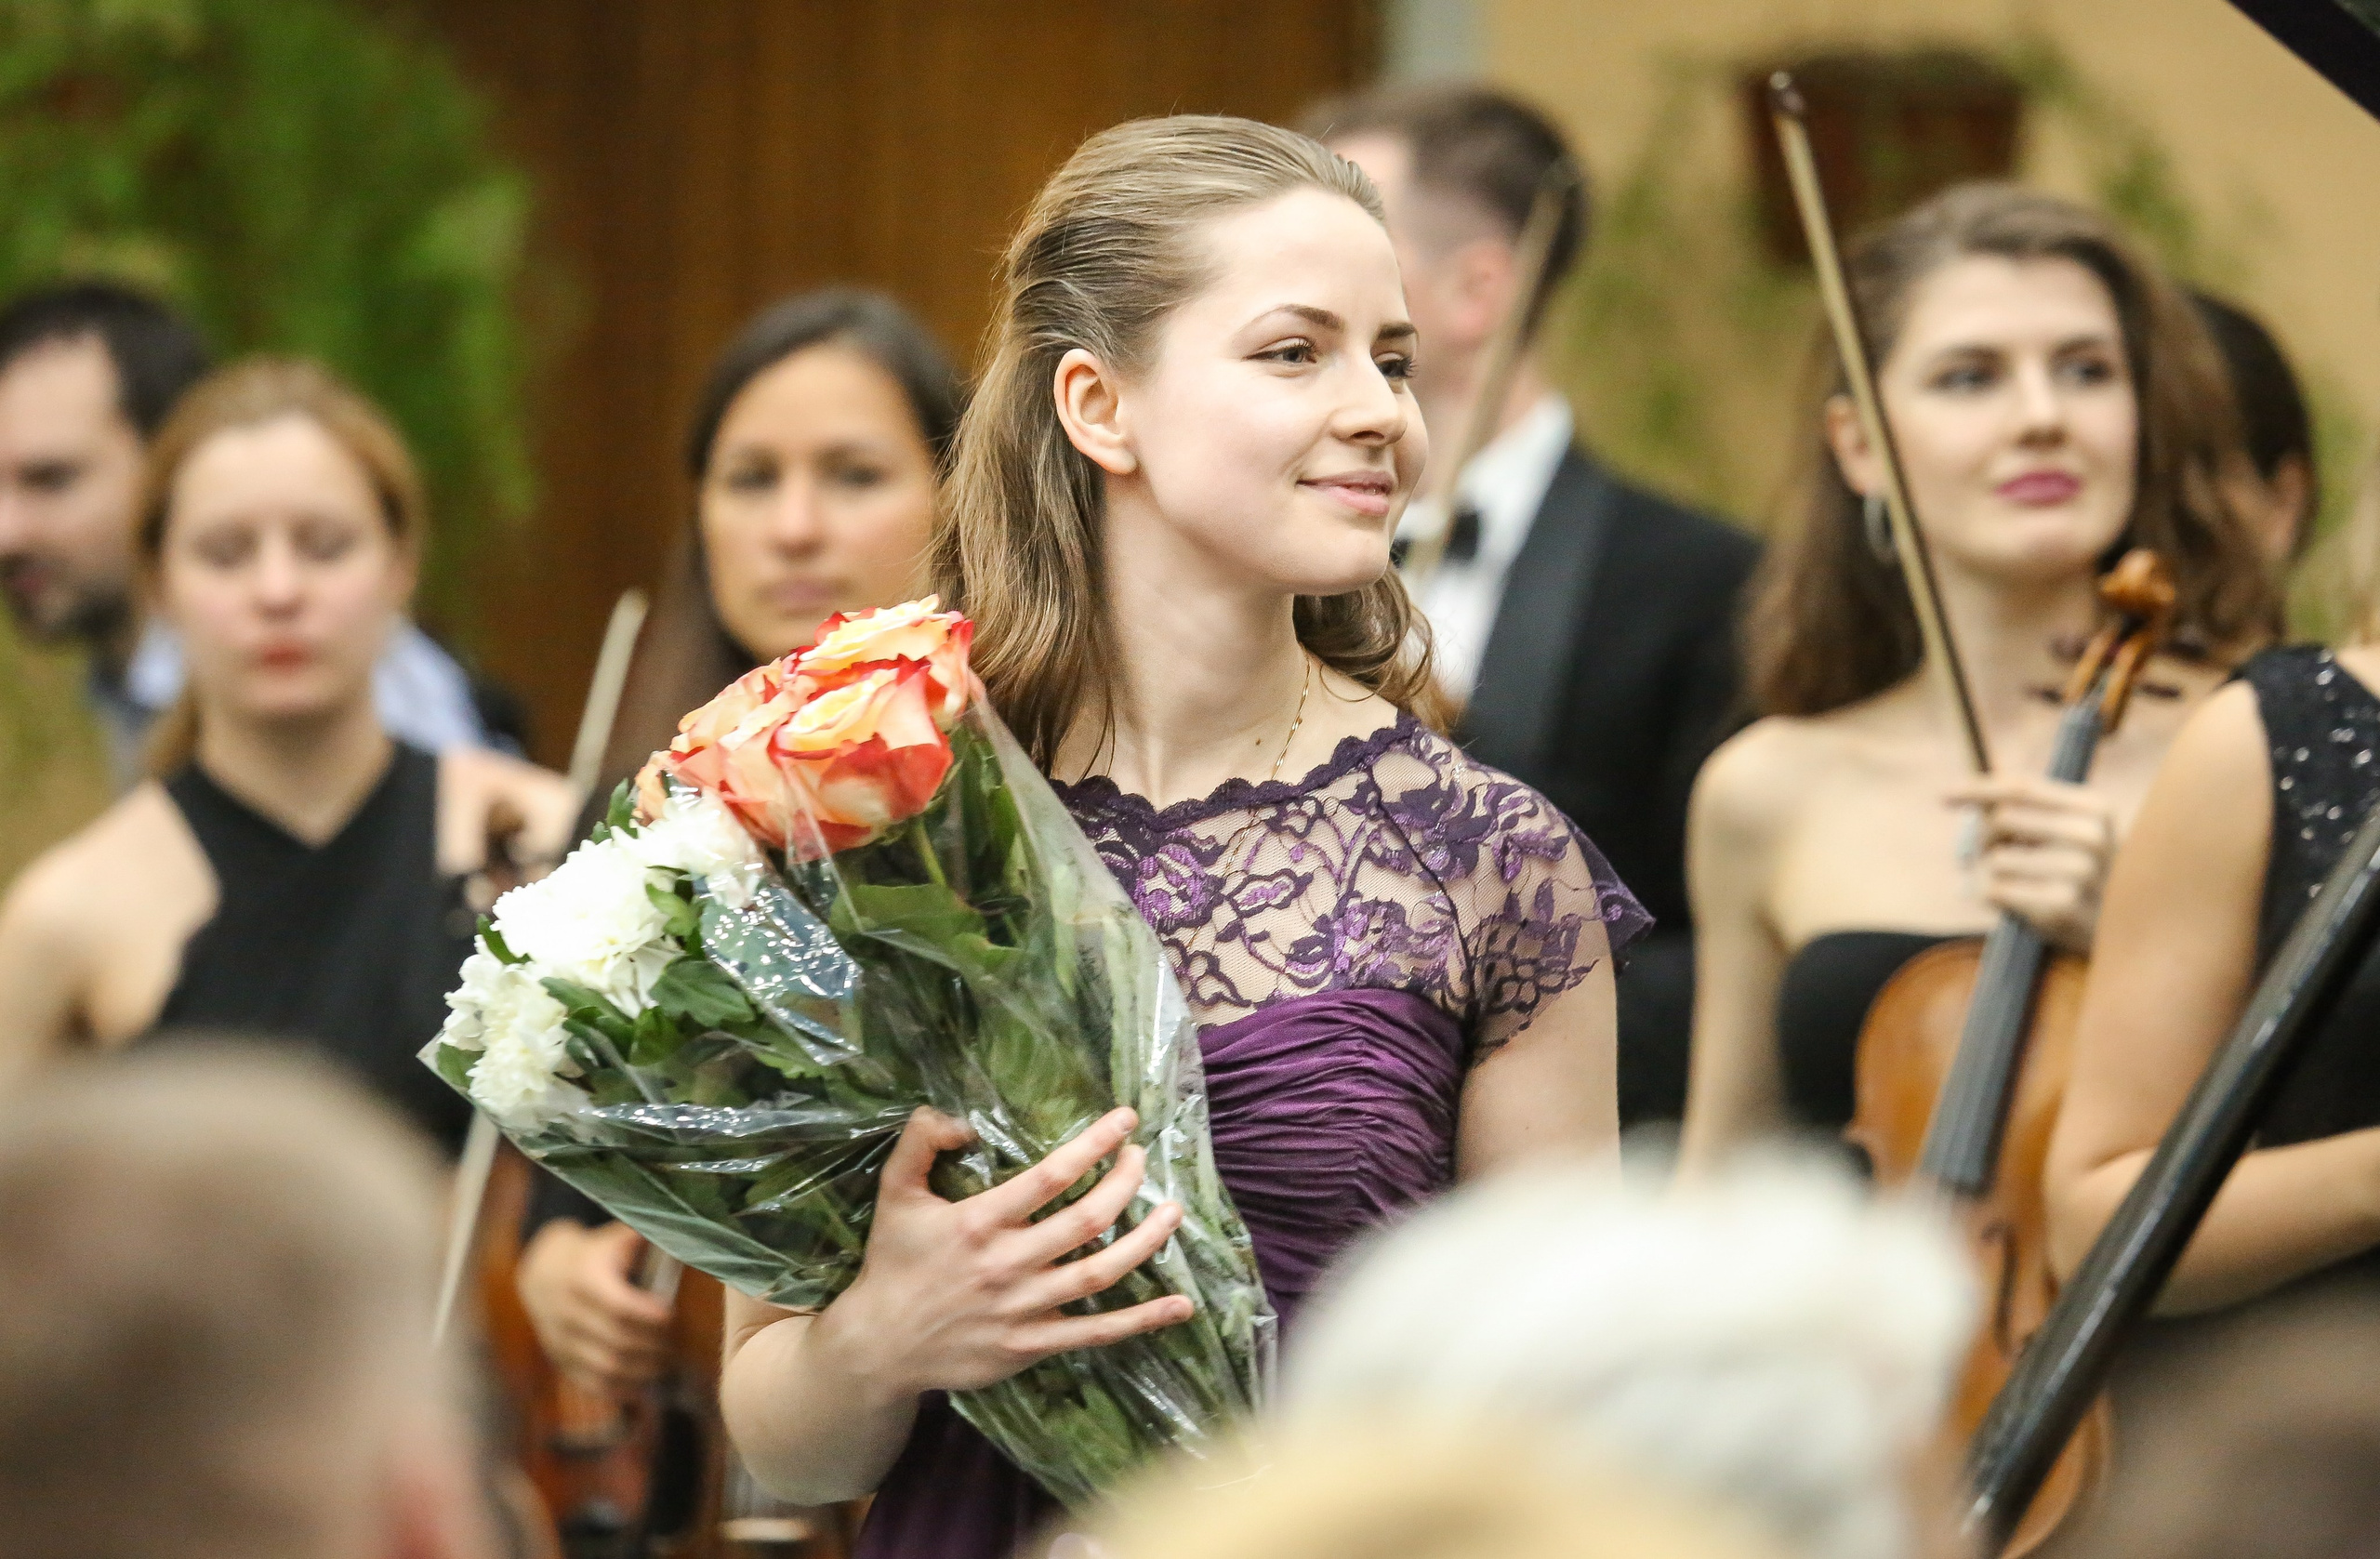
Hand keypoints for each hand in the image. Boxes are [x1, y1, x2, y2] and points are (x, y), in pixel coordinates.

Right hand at [515, 1220, 672, 1398]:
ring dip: (641, 1371)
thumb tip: (684, 1236)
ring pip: (605, 1368)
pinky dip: (620, 1390)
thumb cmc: (594, 1254)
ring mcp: (561, 1340)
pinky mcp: (560, 1360)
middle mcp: (567, 1311)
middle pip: (616, 1341)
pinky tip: (643, 1383)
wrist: (544, 1271)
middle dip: (652, 1346)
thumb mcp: (614, 1238)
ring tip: (665, 1363)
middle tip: (676, 1343)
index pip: (618, 1306)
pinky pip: (591, 1384)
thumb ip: (645, 1238)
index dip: (649, 1316)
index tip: (671, 1316)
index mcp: (583, 1278)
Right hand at [820, 1106, 1191, 1396]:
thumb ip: (920, 1142)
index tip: (1125, 1121)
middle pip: (1086, 1219)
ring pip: (1100, 1272)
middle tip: (1141, 1158)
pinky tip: (1181, 1305)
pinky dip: (1142, 1320)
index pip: (1050, 1177)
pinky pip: (1097, 1332)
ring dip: (1144, 1241)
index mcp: (979, 1223)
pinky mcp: (1032, 1345)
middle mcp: (1008, 1265)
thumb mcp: (895, 1192)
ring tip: (1173, 1212)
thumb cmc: (893, 1262)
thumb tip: (961, 1117)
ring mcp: (1025, 1309)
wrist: (879, 1345)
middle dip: (1125, 1181)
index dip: (1093, 1144)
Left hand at [1947, 775, 2118, 952]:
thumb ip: (2028, 811)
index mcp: (2094, 809)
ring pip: (1994, 859)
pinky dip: (1992, 896)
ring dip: (1988, 872)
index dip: (1978, 789)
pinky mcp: (2060, 906)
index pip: (2022, 787)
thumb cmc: (2086, 876)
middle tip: (1988, 856)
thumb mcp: (2074, 834)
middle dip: (1983, 838)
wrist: (2130, 933)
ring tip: (2012, 884)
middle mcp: (2090, 836)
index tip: (1943, 796)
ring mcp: (2078, 872)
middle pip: (2001, 820)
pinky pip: (1995, 890)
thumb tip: (1960, 798)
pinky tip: (2016, 904)